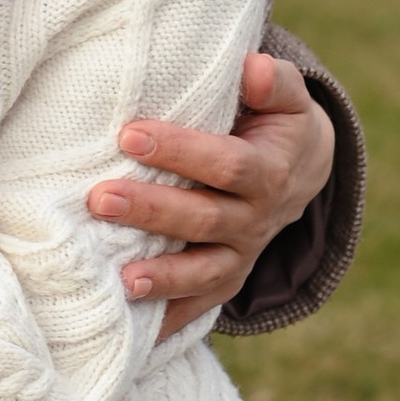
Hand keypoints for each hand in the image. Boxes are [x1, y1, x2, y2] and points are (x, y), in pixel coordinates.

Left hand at [87, 50, 335, 335]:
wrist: (300, 174)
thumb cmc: (277, 124)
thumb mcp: (288, 100)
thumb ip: (273, 82)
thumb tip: (251, 67)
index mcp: (267, 172)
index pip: (224, 164)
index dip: (181, 151)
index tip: (130, 134)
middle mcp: (255, 220)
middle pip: (203, 219)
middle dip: (152, 211)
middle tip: (99, 199)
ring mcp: (241, 256)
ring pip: (202, 271)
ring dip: (162, 276)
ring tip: (121, 278)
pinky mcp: (225, 280)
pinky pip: (199, 306)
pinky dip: (169, 320)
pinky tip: (133, 333)